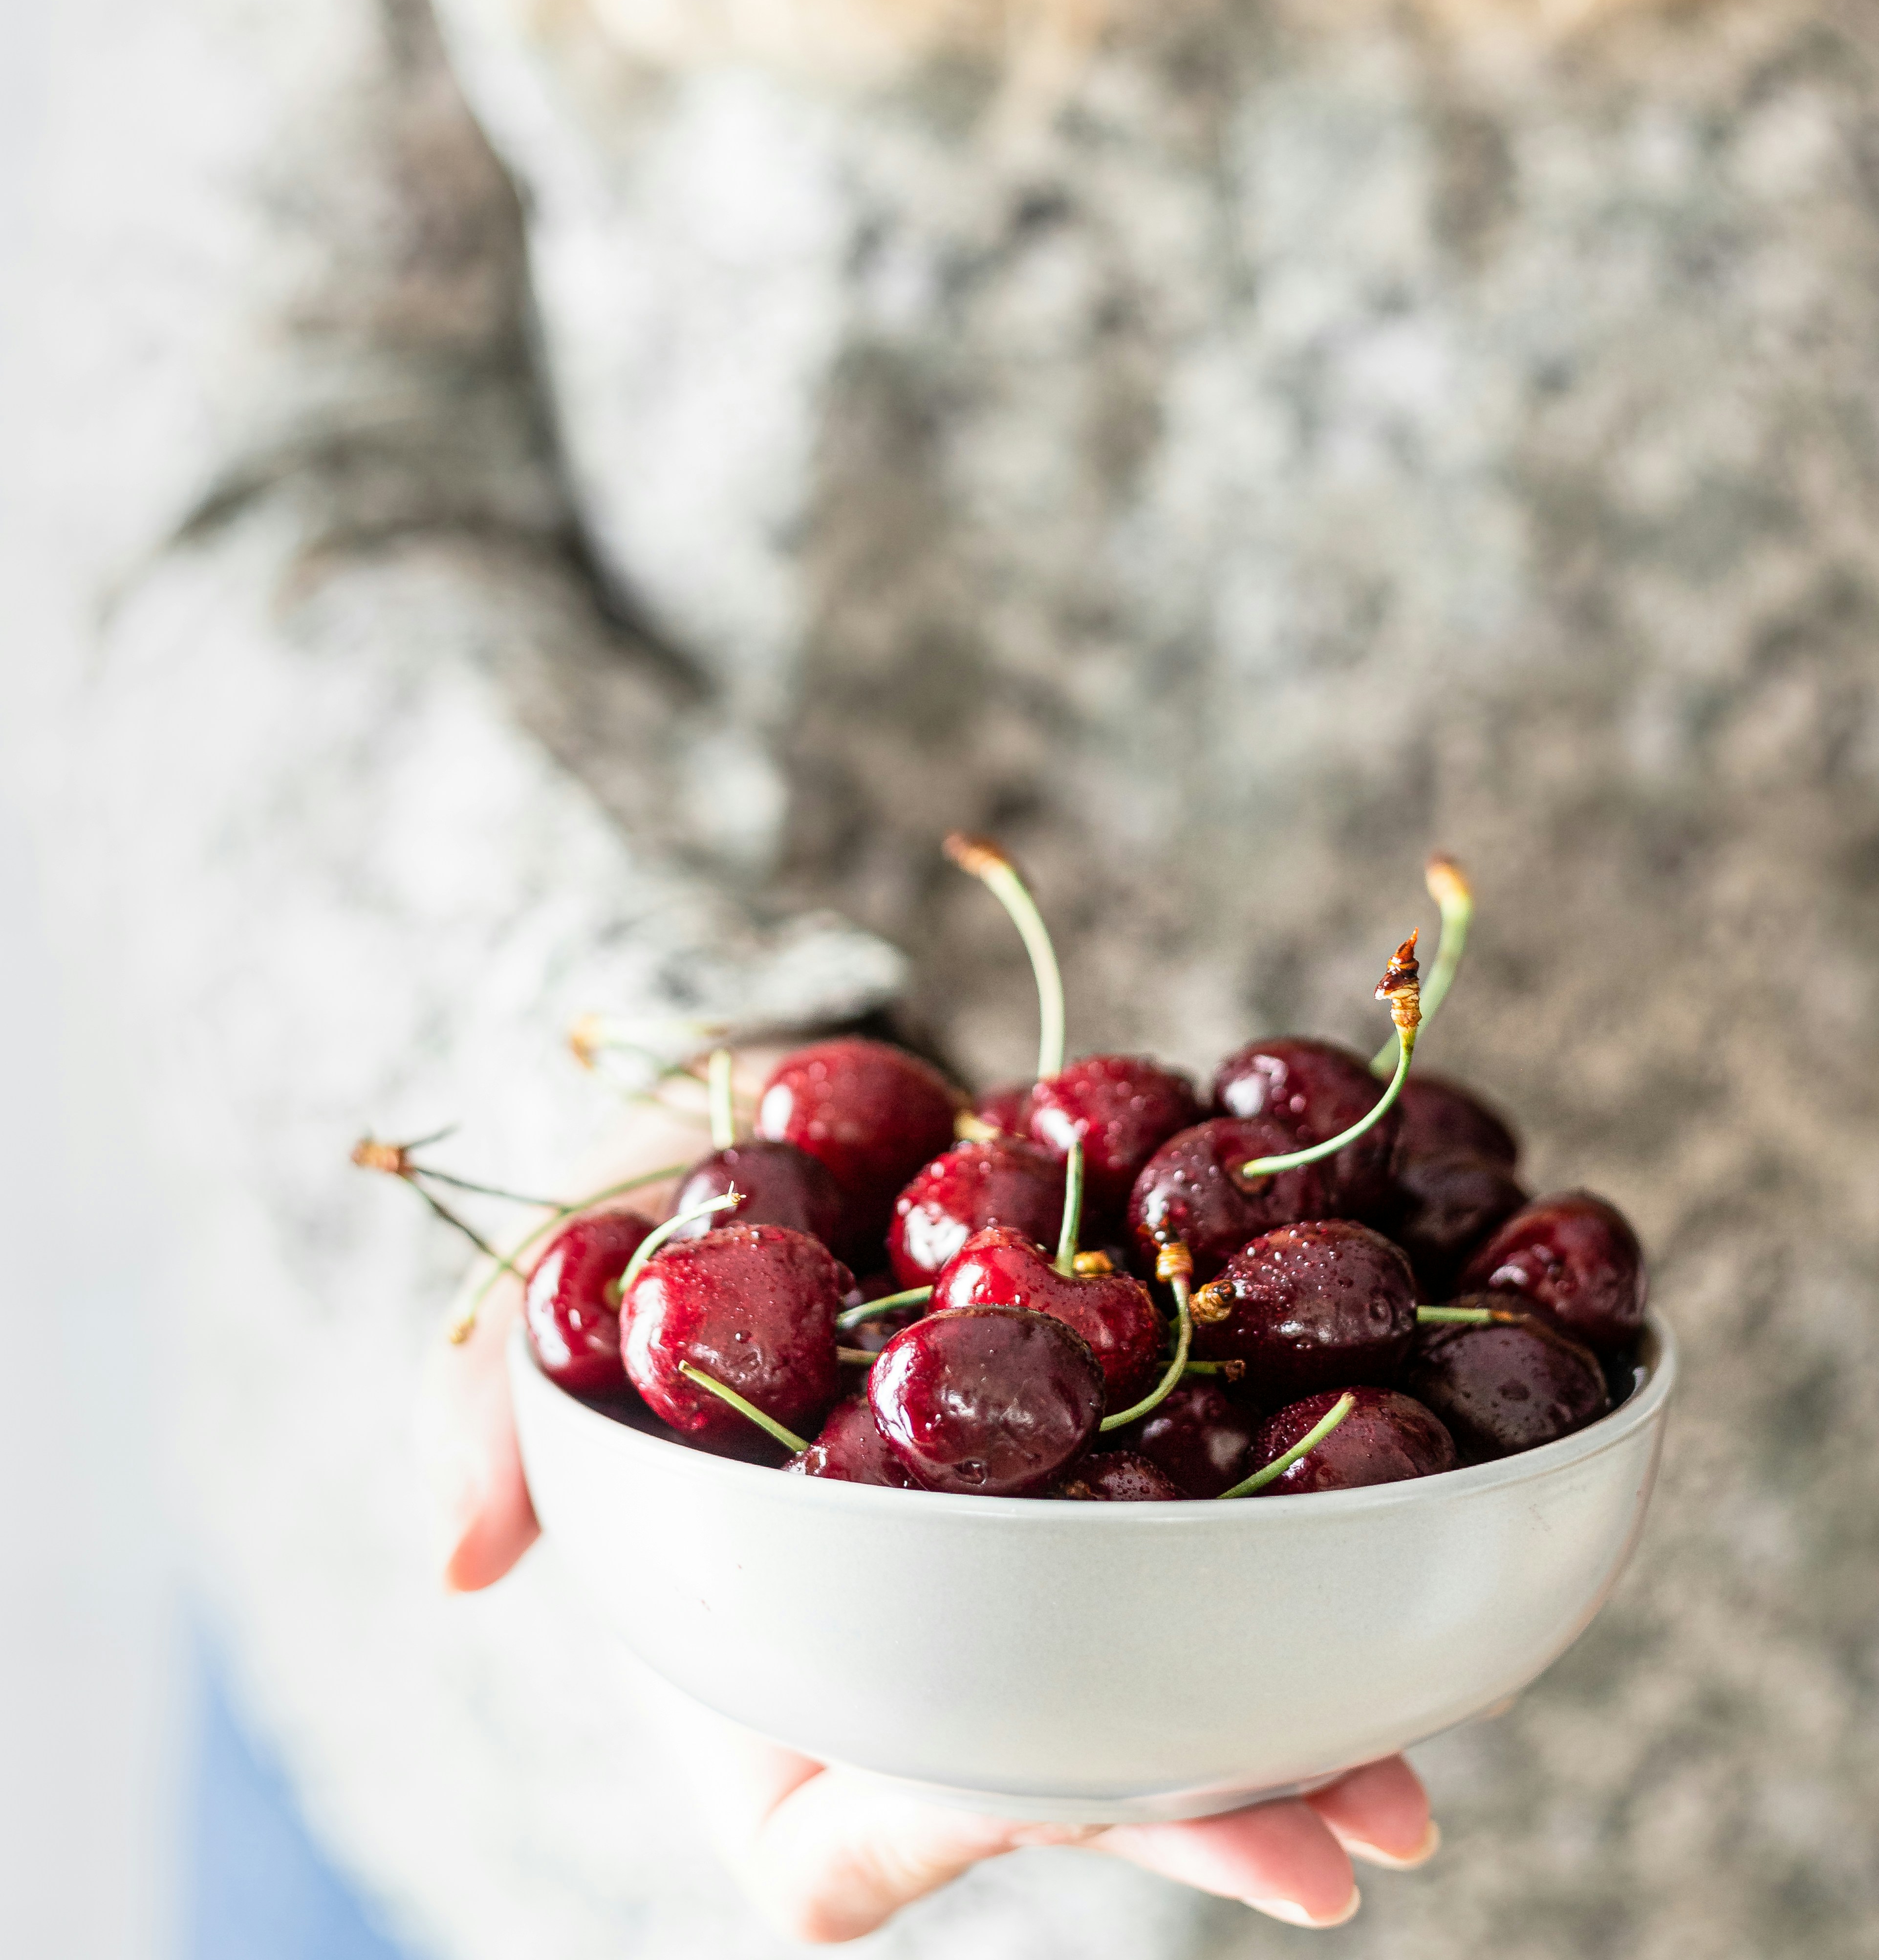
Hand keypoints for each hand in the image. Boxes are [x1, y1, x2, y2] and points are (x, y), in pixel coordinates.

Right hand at [422, 1096, 1438, 1940]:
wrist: (804, 1104)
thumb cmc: (661, 1213)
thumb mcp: (557, 1282)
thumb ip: (490, 1407)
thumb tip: (460, 1560)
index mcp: (762, 1658)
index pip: (823, 1837)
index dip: (913, 1836)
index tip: (1005, 1791)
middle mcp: (909, 1657)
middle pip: (1038, 1797)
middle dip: (1172, 1822)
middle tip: (1321, 1848)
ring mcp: (1027, 1583)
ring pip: (1154, 1707)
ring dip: (1282, 1745)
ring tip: (1400, 1785)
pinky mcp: (1120, 1486)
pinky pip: (1219, 1564)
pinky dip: (1315, 1587)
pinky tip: (1418, 1574)